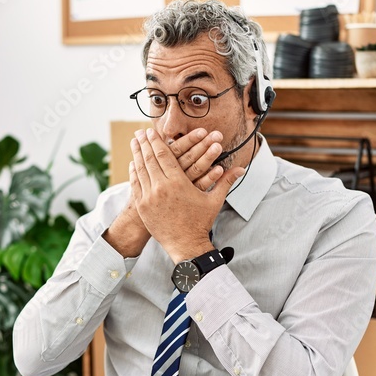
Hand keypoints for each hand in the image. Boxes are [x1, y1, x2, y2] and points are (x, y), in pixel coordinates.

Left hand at [131, 128, 243, 262]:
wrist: (186, 245)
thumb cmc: (201, 222)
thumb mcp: (214, 200)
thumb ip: (225, 181)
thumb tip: (241, 169)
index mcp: (178, 182)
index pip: (164, 155)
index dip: (157, 141)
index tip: (152, 130)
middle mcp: (161, 187)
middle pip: (150, 159)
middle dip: (144, 143)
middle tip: (140, 132)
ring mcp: (149, 197)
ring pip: (140, 170)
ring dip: (137, 154)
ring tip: (134, 142)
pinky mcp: (143, 207)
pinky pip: (135, 184)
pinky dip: (134, 172)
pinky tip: (133, 163)